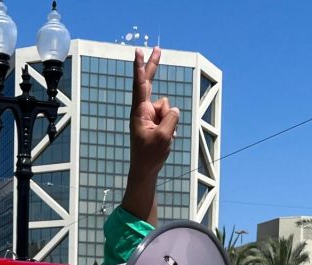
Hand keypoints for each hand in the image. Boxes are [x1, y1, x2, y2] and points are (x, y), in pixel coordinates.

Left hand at [129, 47, 177, 178]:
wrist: (145, 169)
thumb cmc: (150, 155)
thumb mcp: (165, 137)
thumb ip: (171, 118)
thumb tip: (173, 108)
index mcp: (140, 112)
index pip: (140, 85)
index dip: (140, 68)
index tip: (138, 52)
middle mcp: (142, 110)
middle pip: (149, 83)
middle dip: (153, 66)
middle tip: (157, 48)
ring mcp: (149, 115)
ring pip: (167, 107)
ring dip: (169, 121)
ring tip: (162, 137)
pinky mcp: (155, 121)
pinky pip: (169, 117)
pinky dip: (171, 127)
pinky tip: (165, 139)